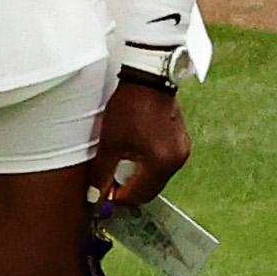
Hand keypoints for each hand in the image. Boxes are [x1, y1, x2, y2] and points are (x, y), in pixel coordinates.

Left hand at [92, 77, 190, 207]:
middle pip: (150, 190)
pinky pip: (164, 163)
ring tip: (122, 162)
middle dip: (129, 189)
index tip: (104, 191)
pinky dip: (149, 164)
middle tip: (111, 180)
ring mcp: (182, 150)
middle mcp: (176, 161)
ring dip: (139, 177)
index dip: (117, 197)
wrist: (148, 78)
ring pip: (157, 177)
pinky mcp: (181, 141)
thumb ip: (102, 173)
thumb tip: (95, 196)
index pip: (137, 196)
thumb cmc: (130, 107)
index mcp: (160, 164)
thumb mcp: (110, 143)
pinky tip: (135, 152)